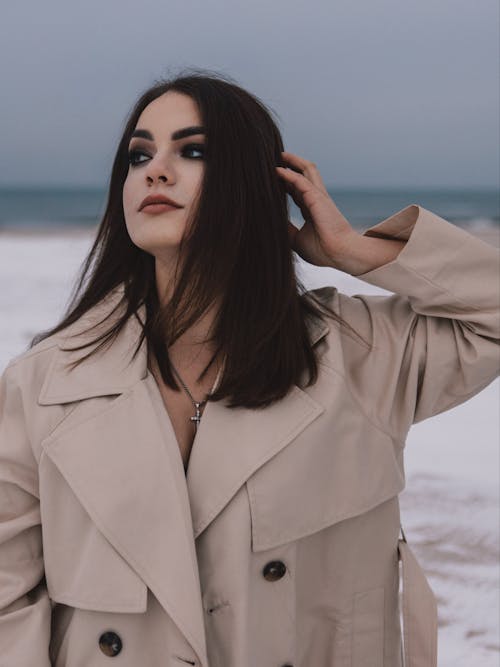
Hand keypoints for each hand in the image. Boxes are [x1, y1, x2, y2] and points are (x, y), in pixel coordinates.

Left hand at [276, 151, 356, 266]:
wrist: (339, 254)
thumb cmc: (322, 250)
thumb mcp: (296, 239)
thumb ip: (286, 229)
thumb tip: (271, 223)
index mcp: (312, 210)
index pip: (297, 191)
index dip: (286, 183)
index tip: (272, 179)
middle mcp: (316, 199)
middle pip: (304, 175)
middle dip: (291, 165)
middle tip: (275, 159)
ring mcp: (318, 196)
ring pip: (307, 170)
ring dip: (293, 161)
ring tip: (279, 155)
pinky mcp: (317, 197)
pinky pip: (301, 180)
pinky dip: (289, 174)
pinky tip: (277, 170)